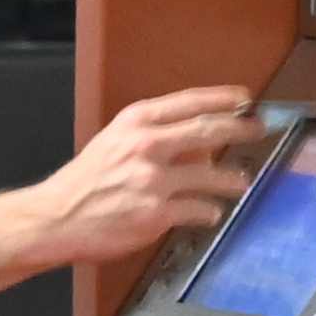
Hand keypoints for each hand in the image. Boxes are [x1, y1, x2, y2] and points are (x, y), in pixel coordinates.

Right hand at [18, 88, 265, 272]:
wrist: (57, 217)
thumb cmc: (86, 181)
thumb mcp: (115, 142)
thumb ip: (153, 136)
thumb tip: (198, 141)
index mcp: (136, 122)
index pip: (189, 102)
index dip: (222, 98)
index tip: (245, 98)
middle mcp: (146, 145)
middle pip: (208, 130)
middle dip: (240, 128)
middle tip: (258, 130)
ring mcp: (152, 180)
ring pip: (210, 174)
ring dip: (232, 179)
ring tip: (241, 182)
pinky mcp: (156, 213)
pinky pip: (198, 209)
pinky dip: (209, 212)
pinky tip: (211, 213)